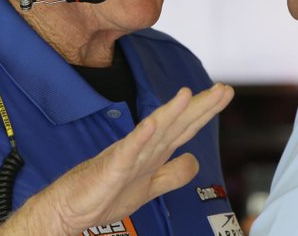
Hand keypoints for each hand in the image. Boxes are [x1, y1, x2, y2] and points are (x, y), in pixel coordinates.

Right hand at [0, 82, 234, 234]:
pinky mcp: (112, 169)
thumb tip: (196, 160)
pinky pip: (128, 152)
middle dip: (200, 107)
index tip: (225, 93)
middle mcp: (144, 149)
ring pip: (154, 132)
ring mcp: (128, 157)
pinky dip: (140, 138)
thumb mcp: (150, 187)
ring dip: (171, 113)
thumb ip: (173, 174)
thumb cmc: (106, 195)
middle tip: (224, 89)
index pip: (186, 128)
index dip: (206, 112)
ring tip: (188, 94)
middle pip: (177, 124)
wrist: (72, 208)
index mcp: (154, 153)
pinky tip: (151, 124)